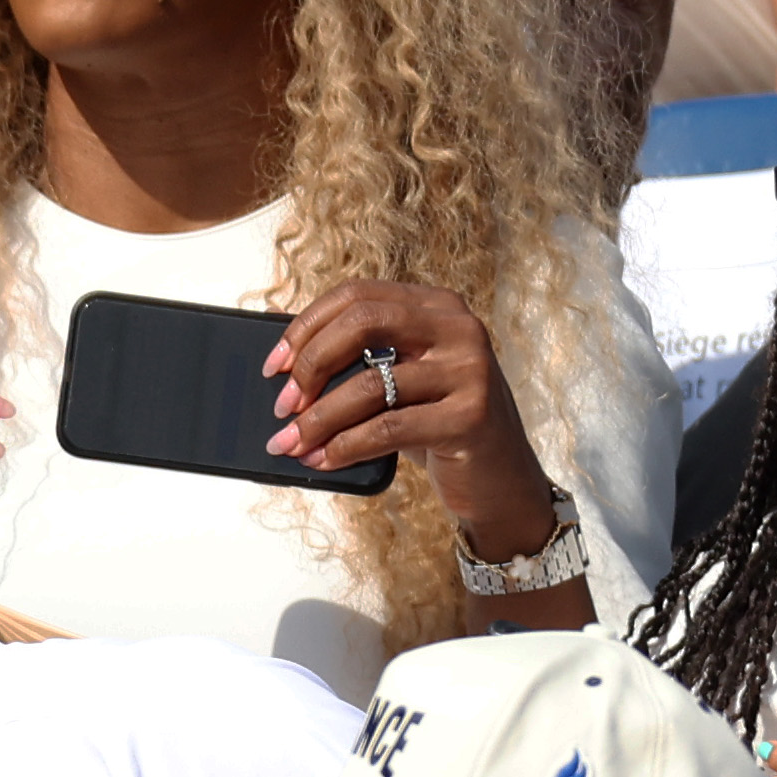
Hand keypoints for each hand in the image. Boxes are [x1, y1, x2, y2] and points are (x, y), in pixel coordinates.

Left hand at [264, 281, 561, 559]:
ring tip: (291, 442)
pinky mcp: (471, 417)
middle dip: (311, 364)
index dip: (307, 326)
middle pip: (363, 322)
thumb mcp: (405, 380)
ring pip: (370, 384)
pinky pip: (388, 428)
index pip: (359, 294)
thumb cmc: (442, 426)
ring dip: (319, 419)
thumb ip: (362, 356)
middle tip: (283, 405)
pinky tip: (324, 459)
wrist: (503, 482)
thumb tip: (281, 349)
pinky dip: (345, 446)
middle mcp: (458, 328)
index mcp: (438, 306)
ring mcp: (470, 371)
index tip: (274, 366)